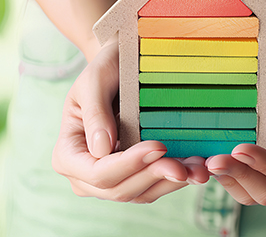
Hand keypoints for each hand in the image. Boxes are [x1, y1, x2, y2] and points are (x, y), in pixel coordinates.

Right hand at [52, 42, 210, 202]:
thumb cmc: (104, 71)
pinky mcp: (132, 179)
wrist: (120, 69)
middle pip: (119, 189)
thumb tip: (102, 149)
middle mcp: (84, 176)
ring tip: (198, 168)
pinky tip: (195, 168)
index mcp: (67, 155)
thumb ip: (95, 112)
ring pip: (140, 194)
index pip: (97, 172)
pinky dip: (174, 180)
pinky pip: (153, 188)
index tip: (158, 146)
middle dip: (154, 176)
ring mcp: (109, 181)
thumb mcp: (94, 81)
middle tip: (185, 164)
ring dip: (170, 183)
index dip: (128, 164)